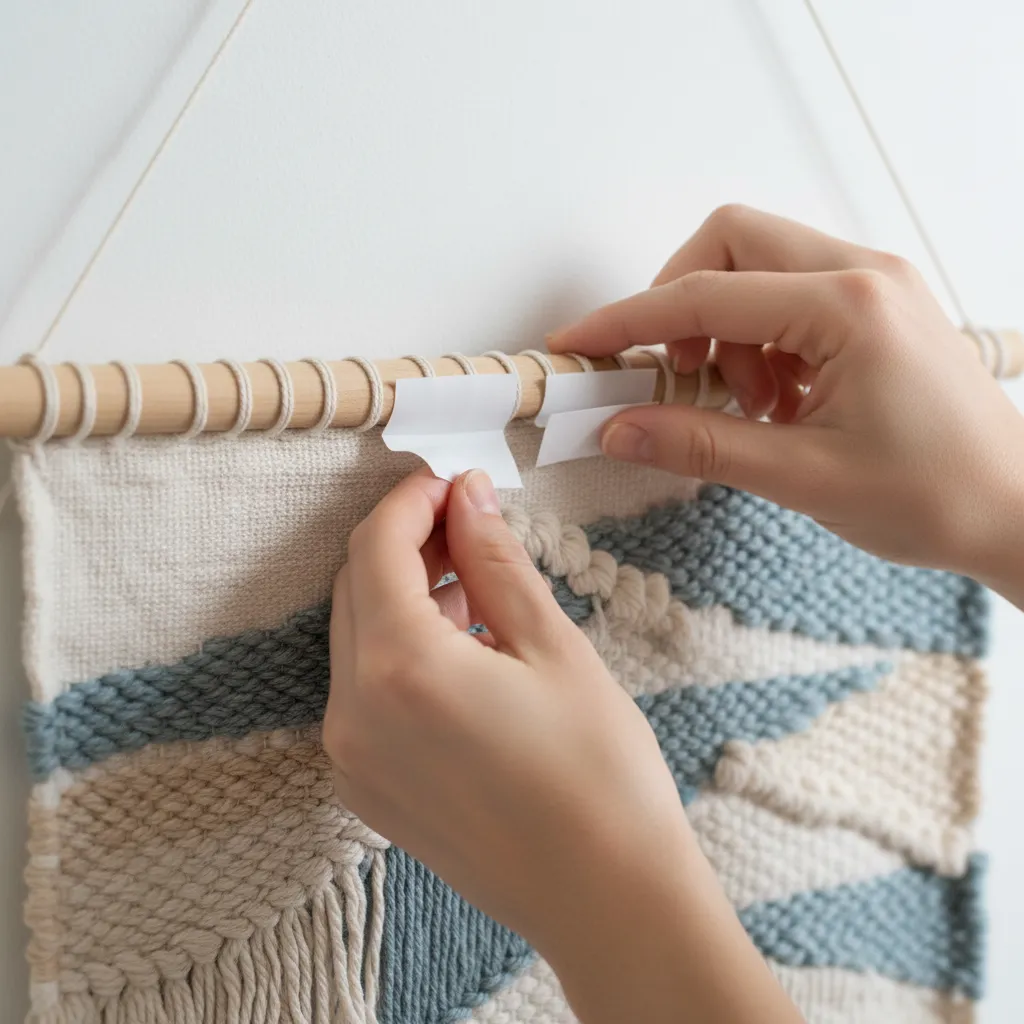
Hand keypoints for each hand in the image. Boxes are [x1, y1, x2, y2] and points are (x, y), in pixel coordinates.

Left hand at [325, 468, 801, 1023]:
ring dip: (402, 594)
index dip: (411, 501)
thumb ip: (496, 562)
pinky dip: (399, 649)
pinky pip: (365, 690)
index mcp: (399, 669)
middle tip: (467, 523)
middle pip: (356, 588)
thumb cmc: (598, 774)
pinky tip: (459, 642)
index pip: (375, 547)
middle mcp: (354, 714)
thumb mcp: (553, 647)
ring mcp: (354, 758)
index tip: (452, 482)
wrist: (605, 899)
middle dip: (404, 542)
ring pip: (357, 638)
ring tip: (473, 580)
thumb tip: (468, 498)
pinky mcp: (369, 788)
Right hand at [548, 205, 1023, 601]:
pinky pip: (788, 294)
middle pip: (731, 241)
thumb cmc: (935, 495)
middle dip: (680, 304)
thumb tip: (619, 428)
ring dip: (726, 332)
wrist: (1014, 509)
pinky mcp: (874, 305)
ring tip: (752, 407)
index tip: (579, 342)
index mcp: (847, 307)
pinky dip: (759, 341)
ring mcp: (872, 284)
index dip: (628, 320)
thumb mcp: (803, 478)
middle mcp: (862, 274)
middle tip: (676, 376)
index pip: (705, 296)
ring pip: (757, 265)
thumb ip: (701, 445)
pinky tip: (778, 402)